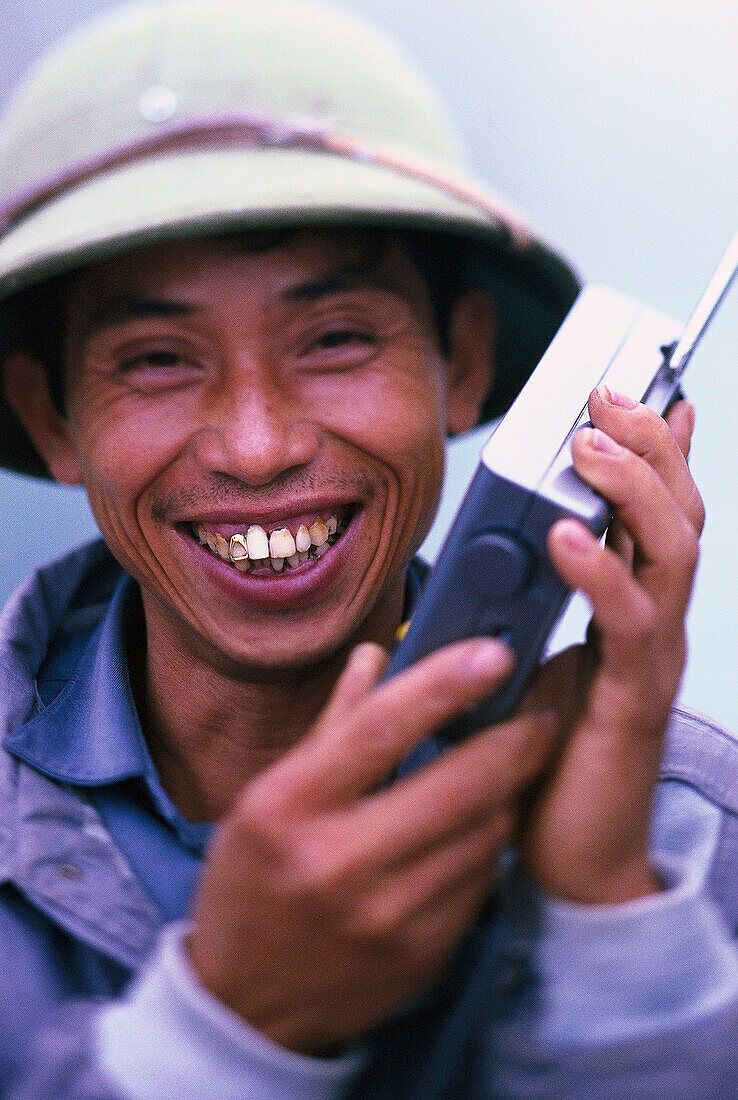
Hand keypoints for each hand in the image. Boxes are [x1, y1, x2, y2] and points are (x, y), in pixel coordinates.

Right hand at [187, 637, 556, 1053]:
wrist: (246, 1007)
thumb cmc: (252, 883)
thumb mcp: (266, 797)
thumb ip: (331, 726)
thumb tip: (375, 656)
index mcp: (290, 807)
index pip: (381, 730)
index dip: (444, 685)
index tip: (493, 655)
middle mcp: (338, 863)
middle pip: (456, 784)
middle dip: (515, 739)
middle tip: (540, 712)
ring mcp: (385, 916)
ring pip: (483, 832)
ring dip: (508, 790)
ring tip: (511, 764)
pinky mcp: (421, 954)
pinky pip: (481, 879)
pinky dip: (490, 841)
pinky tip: (482, 822)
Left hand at [520, 385, 704, 904]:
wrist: (570, 854)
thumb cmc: (550, 754)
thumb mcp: (535, 651)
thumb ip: (533, 602)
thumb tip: (508, 550)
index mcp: (632, 606)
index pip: (660, 512)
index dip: (661, 449)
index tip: (644, 391)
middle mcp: (656, 623)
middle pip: (680, 514)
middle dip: (650, 445)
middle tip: (608, 398)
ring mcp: (653, 660)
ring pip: (673, 553)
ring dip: (634, 489)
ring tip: (593, 444)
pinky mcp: (632, 701)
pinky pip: (631, 625)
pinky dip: (602, 573)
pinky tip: (568, 537)